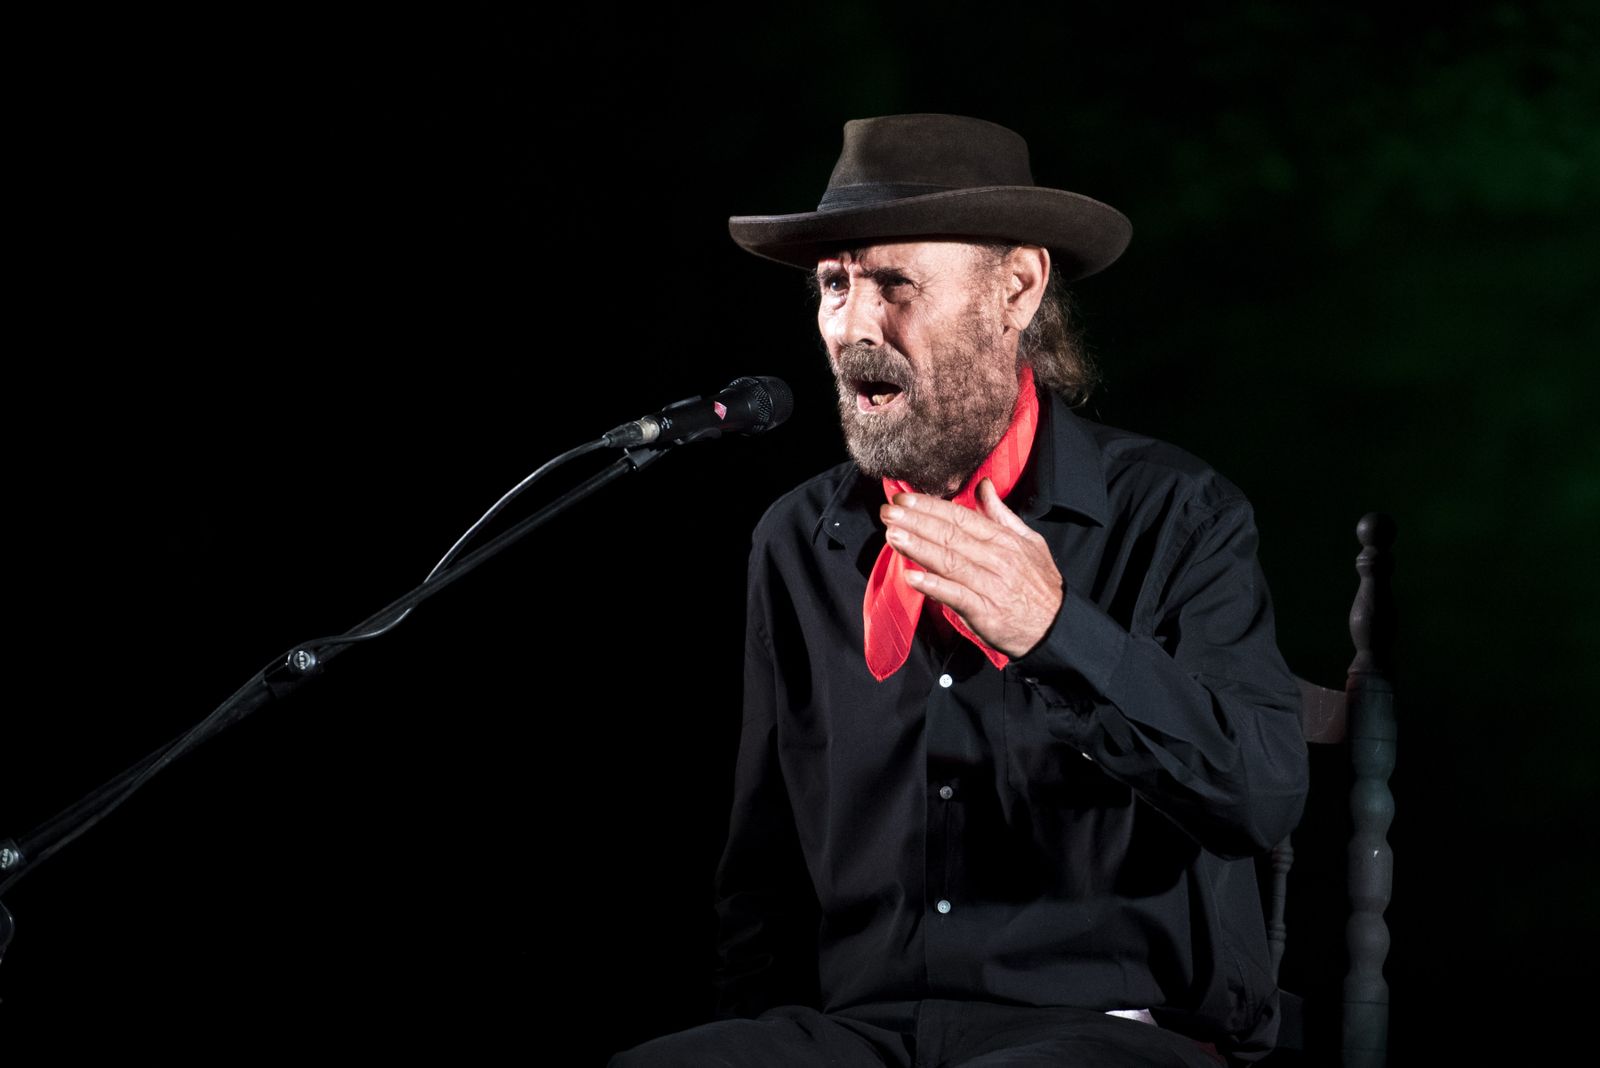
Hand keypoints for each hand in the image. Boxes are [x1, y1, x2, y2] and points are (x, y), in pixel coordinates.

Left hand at [880, 478, 1063, 656]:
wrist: (1057, 626)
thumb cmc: (1040, 584)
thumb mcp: (1029, 541)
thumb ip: (1001, 514)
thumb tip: (983, 486)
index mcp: (1004, 540)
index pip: (961, 517)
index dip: (930, 507)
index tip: (904, 499)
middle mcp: (996, 559)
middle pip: (950, 535)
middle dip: (915, 522)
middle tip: (888, 512)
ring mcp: (990, 585)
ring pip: (949, 561)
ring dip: (918, 548)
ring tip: (893, 535)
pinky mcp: (985, 611)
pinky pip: (956, 596)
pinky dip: (934, 586)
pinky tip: (911, 577)